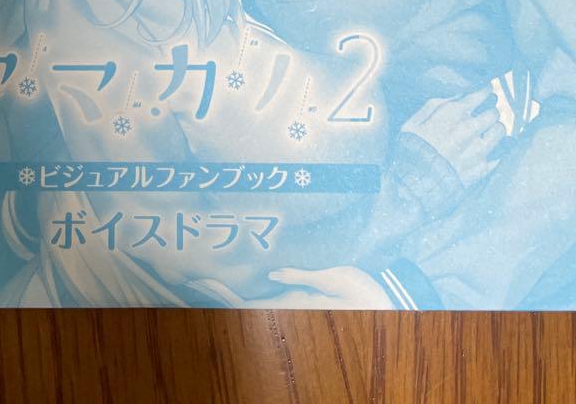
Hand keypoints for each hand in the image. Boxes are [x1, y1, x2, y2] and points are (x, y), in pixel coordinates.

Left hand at [189, 266, 393, 308]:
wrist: (380, 299)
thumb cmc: (359, 291)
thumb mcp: (332, 279)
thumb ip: (302, 278)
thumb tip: (273, 274)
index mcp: (288, 299)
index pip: (246, 299)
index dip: (221, 291)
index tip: (199, 282)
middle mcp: (285, 301)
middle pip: (244, 297)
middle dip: (220, 288)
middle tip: (195, 276)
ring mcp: (290, 298)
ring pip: (255, 294)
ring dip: (234, 286)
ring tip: (211, 274)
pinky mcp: (299, 293)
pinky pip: (270, 288)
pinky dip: (253, 282)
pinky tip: (244, 274)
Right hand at [401, 86, 505, 186]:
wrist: (415, 182)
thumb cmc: (412, 148)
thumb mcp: (415, 120)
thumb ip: (435, 105)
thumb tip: (454, 97)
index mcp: (453, 113)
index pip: (480, 94)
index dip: (485, 91)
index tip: (486, 91)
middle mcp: (470, 128)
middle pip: (493, 112)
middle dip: (491, 110)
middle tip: (487, 112)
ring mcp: (479, 149)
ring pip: (501, 131)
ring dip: (496, 128)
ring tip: (490, 130)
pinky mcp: (483, 167)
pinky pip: (500, 154)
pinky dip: (497, 150)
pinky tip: (491, 149)